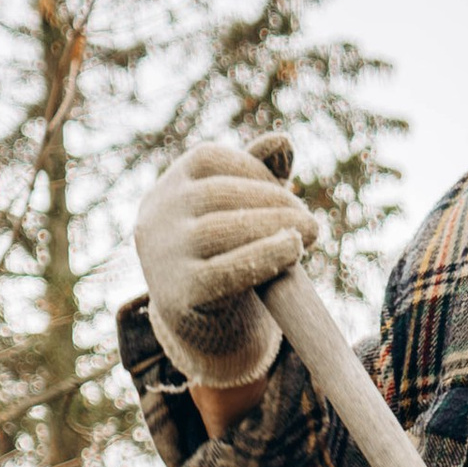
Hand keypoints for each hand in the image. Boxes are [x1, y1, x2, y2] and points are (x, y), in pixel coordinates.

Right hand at [136, 140, 320, 386]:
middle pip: (217, 194)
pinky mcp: (177, 295)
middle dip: (272, 201)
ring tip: (309, 232)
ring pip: (219, 230)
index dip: (255, 170)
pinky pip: (223, 272)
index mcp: (169, 187)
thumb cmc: (227, 255)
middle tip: (310, 219)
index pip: (209, 160)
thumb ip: (257, 173)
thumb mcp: (237, 211)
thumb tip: (282, 141)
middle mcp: (157, 216)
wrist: (205, 324)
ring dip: (273, 226)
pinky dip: (264, 257)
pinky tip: (292, 250)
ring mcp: (162, 256)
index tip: (288, 191)